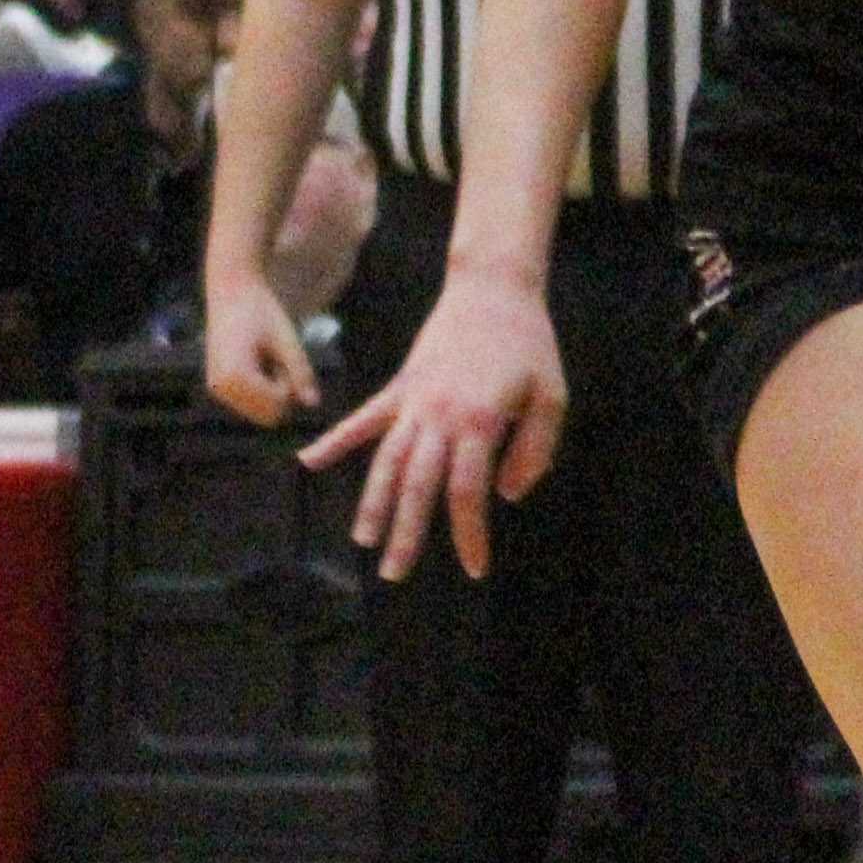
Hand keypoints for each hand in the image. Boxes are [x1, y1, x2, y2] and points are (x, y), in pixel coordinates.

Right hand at [203, 271, 322, 428]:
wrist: (231, 289)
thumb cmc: (261, 309)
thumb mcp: (286, 338)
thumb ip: (299, 371)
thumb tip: (314, 403)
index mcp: (235, 377)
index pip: (276, 405)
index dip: (290, 382)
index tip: (283, 355)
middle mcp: (220, 388)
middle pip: (268, 416)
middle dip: (281, 392)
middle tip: (276, 357)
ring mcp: (217, 389)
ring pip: (259, 412)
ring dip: (271, 390)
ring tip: (265, 356)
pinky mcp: (219, 386)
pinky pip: (250, 402)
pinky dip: (261, 387)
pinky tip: (256, 360)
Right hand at [304, 267, 569, 580]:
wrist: (494, 289)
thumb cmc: (530, 344)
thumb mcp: (553, 395)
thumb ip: (535, 449)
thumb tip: (507, 497)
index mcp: (480, 422)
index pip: (468, 493)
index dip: (469, 534)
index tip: (473, 568)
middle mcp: (439, 416)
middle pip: (418, 487)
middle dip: (407, 534)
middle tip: (395, 574)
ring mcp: (413, 401)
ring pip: (386, 462)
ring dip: (373, 503)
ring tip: (363, 540)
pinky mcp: (399, 385)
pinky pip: (362, 419)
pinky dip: (334, 441)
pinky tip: (309, 462)